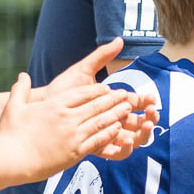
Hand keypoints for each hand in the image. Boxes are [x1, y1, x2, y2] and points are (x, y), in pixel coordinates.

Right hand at [0, 71, 137, 176]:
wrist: (12, 160)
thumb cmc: (10, 135)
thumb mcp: (13, 108)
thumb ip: (20, 90)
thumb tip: (22, 75)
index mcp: (54, 105)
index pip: (81, 93)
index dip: (96, 90)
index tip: (106, 88)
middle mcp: (66, 118)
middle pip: (95, 105)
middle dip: (112, 99)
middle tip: (125, 95)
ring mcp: (72, 135)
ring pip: (100, 121)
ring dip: (116, 114)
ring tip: (127, 109)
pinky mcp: (75, 152)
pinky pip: (98, 140)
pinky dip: (109, 133)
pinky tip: (118, 129)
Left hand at [37, 38, 158, 161]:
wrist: (42, 106)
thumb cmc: (61, 89)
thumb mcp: (83, 70)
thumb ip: (101, 56)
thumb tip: (119, 39)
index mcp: (110, 103)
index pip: (134, 103)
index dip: (145, 102)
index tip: (151, 98)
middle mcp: (109, 120)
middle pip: (137, 124)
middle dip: (149, 119)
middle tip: (151, 113)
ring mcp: (103, 135)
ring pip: (131, 140)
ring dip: (142, 135)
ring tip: (144, 126)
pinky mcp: (95, 147)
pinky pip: (115, 154)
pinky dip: (124, 149)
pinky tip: (125, 140)